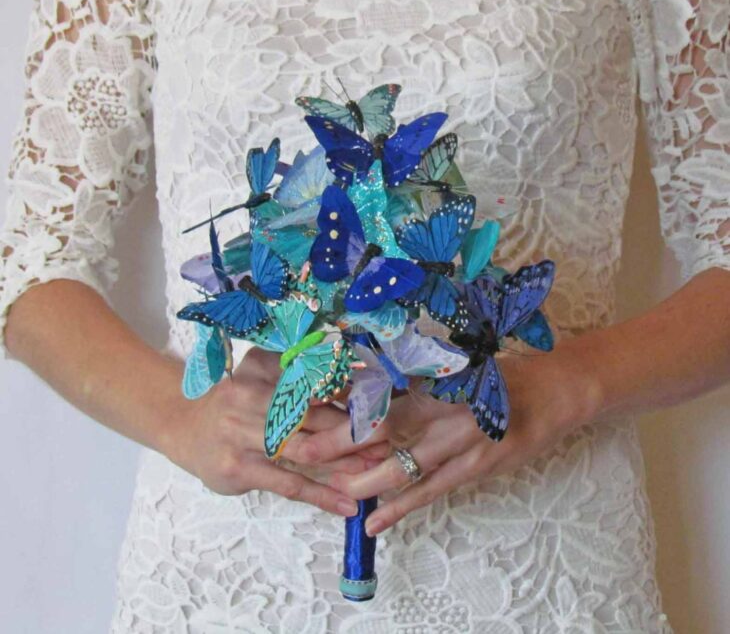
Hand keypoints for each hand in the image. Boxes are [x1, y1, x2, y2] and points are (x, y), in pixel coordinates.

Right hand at [160, 346, 388, 516]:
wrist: (182, 423)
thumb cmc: (233, 401)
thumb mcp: (260, 374)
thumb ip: (298, 375)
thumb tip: (353, 380)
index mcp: (262, 367)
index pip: (316, 381)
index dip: (352, 395)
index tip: (382, 406)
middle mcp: (251, 395)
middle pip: (315, 414)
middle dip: (355, 430)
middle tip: (389, 442)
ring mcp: (241, 433)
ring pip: (306, 449)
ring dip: (344, 463)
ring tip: (376, 474)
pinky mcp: (237, 468)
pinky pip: (288, 483)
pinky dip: (320, 495)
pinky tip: (345, 505)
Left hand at [295, 346, 598, 533]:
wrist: (555, 392)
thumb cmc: (498, 375)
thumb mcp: (455, 368)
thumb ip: (412, 379)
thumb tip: (362, 386)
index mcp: (438, 376)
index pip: (380, 389)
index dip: (341, 401)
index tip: (306, 407)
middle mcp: (446, 406)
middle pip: (384, 427)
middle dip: (338, 441)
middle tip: (298, 450)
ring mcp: (463, 439)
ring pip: (405, 465)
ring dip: (364, 481)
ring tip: (331, 491)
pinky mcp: (478, 467)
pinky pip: (433, 491)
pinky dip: (402, 508)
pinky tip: (375, 522)